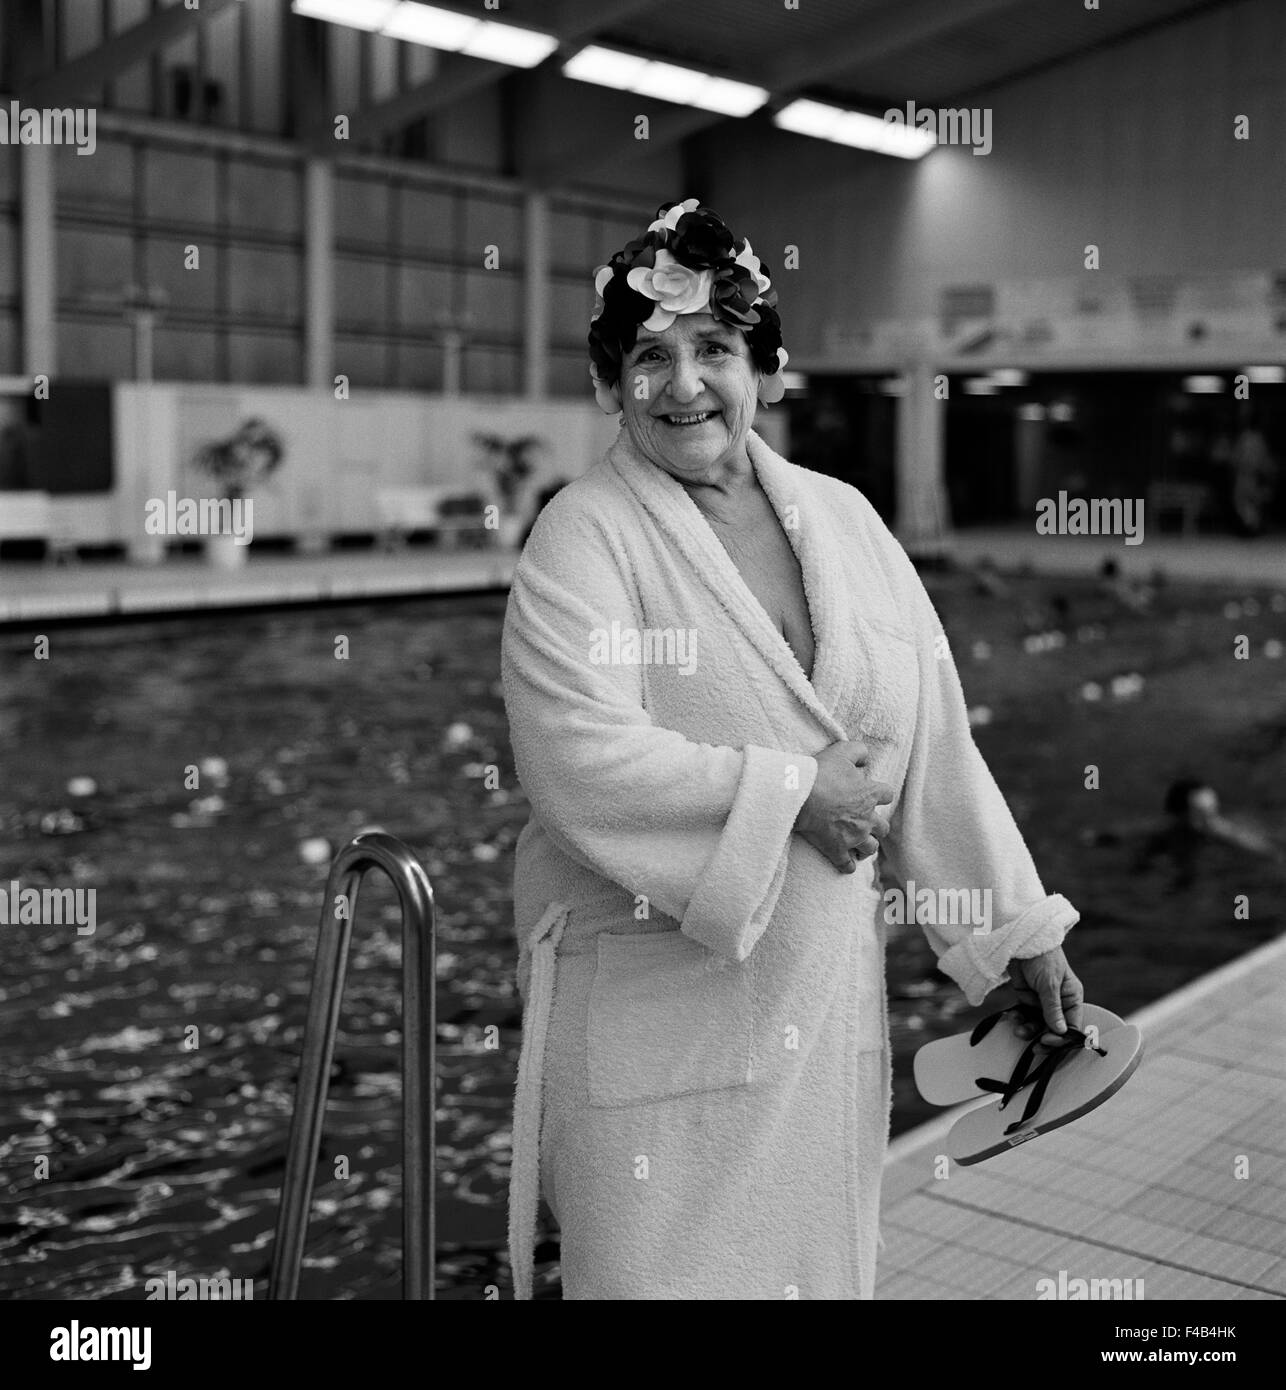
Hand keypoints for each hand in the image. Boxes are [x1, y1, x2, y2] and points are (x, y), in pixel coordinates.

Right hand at [794, 739, 894, 873]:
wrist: (800, 795)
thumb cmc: (821, 773)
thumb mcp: (842, 751)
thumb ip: (859, 751)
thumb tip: (866, 758)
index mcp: (870, 795)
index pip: (887, 794)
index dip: (880, 794)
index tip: (870, 793)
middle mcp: (867, 818)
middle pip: (883, 828)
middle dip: (876, 825)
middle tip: (863, 821)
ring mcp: (853, 837)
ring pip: (871, 848)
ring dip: (866, 846)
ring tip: (858, 843)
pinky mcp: (836, 849)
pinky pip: (847, 865)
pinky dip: (848, 865)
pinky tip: (845, 864)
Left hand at [1008, 948, 1084, 1041]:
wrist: (1020, 940)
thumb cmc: (1042, 957)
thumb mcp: (1049, 983)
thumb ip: (1053, 1009)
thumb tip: (1061, 1032)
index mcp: (1072, 998)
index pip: (1071, 1026)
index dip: (1060, 1038)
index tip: (1046, 1042)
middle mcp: (1059, 1002)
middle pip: (1054, 1029)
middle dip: (1043, 1037)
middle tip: (1033, 1046)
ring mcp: (1042, 1001)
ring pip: (1038, 1024)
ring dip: (1028, 1030)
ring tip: (1018, 1029)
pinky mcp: (1027, 997)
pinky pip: (1025, 1015)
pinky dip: (1019, 1018)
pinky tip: (1012, 1017)